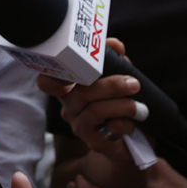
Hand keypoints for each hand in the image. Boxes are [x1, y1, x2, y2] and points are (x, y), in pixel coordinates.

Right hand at [37, 38, 142, 164]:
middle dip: (111, 86)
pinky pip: (109, 128)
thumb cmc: (119, 105)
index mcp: (69, 89)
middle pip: (81, 93)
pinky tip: (133, 124)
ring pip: (96, 110)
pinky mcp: (94, 142)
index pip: (46, 82)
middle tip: (134, 84)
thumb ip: (114, 60)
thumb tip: (114, 44)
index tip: (71, 75)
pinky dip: (126, 123)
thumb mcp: (118, 78)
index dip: (52, 78)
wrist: (131, 142)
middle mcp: (69, 107)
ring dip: (124, 105)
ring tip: (140, 107)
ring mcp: (79, 125)